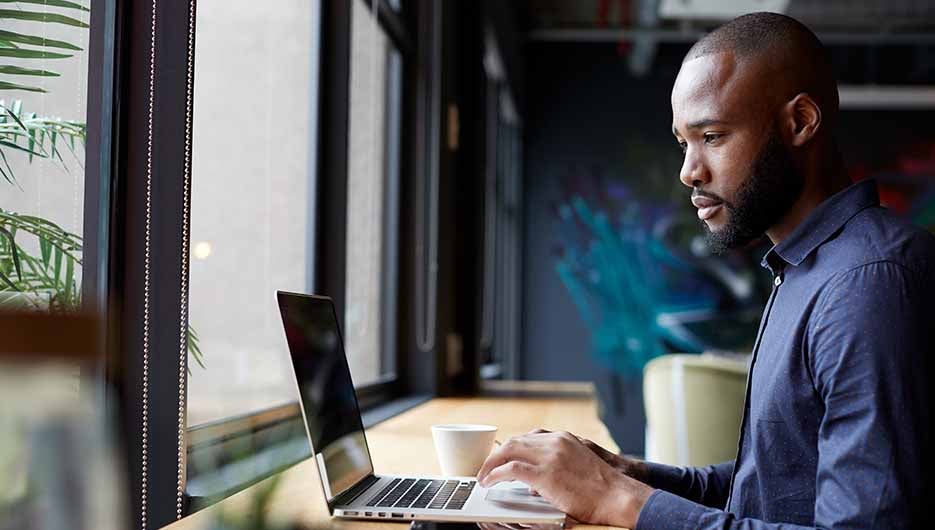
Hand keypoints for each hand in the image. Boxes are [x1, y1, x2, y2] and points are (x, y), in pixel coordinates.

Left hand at [476, 430, 653, 527]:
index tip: (503, 456)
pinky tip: (490, 482)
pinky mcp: (545, 475)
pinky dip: (495, 474)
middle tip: (487, 466)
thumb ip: (558, 466)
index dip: (513, 447)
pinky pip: (511, 470)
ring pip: (509, 451)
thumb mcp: (580, 466)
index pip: (529, 436)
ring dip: (492, 463)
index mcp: (564, 439)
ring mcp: (550, 457)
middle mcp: (555, 442)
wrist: (617, 496)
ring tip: (484, 476)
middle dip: (498, 454)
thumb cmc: (602, 489)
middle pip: (515, 441)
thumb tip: (535, 485)